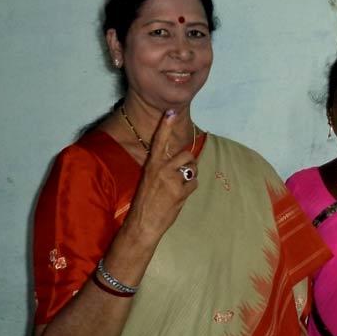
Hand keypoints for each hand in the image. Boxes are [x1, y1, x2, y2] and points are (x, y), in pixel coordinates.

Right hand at [126, 110, 198, 242]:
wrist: (143, 224)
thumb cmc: (146, 203)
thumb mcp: (149, 180)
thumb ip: (161, 169)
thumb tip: (179, 163)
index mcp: (151, 164)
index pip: (159, 141)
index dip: (165, 125)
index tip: (171, 111)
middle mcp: (161, 169)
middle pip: (186, 155)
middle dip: (190, 163)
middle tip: (184, 174)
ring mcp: (171, 180)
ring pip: (192, 169)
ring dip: (191, 176)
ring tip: (180, 186)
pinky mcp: (179, 191)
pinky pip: (194, 184)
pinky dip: (190, 189)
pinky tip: (180, 197)